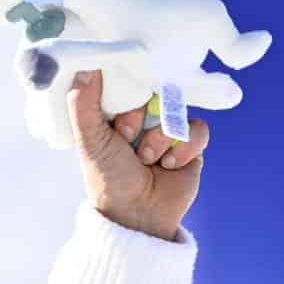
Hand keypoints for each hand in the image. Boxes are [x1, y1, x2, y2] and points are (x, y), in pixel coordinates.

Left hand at [65, 72, 209, 241]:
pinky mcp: (191, 145)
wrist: (137, 216)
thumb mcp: (89, 141)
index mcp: (117, 114)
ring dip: (161, 138)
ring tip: (147, 160)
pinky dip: (185, 148)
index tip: (114, 121)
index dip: (125, 97)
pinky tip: (169, 166)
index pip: (129, 81)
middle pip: (155, 91)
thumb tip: (85, 67)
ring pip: (177, 110)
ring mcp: (169, 130)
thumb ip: (83, 105)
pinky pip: (199, 129)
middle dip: (141, 119)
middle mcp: (143, 118)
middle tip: (128, 140)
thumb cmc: (108, 179)